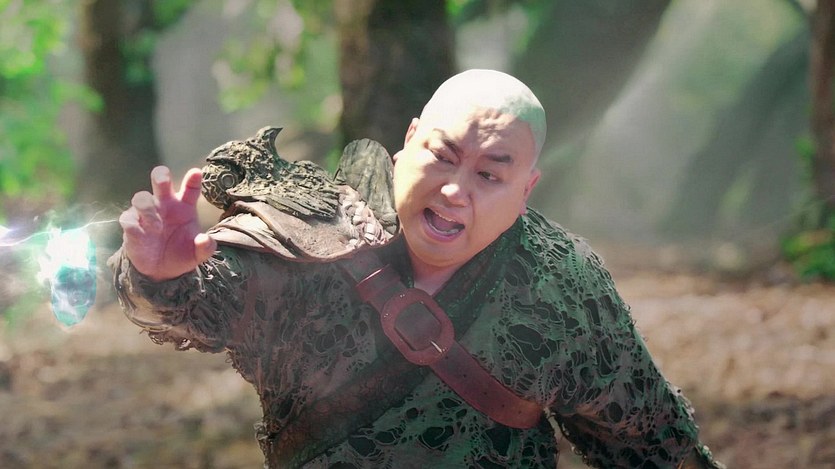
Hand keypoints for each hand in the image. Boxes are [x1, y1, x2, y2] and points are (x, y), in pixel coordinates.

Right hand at [119, 166, 216, 281]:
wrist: (162, 270)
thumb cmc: (182, 253)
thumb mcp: (197, 254)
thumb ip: (205, 247)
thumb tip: (205, 241)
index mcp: (185, 206)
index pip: (190, 188)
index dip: (193, 179)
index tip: (196, 173)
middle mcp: (165, 204)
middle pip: (161, 181)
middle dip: (161, 176)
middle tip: (162, 180)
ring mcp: (146, 213)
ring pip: (141, 197)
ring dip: (147, 209)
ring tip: (157, 227)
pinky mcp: (132, 225)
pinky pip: (127, 218)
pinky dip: (133, 224)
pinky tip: (141, 233)